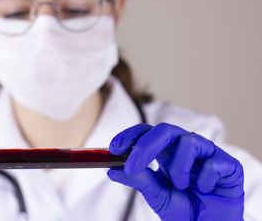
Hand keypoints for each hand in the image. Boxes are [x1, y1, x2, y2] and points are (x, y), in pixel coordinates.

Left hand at [107, 123, 243, 220]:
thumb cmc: (184, 209)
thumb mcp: (156, 195)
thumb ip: (138, 180)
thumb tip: (112, 169)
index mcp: (167, 152)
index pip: (147, 133)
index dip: (130, 135)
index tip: (114, 148)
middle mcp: (185, 148)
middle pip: (165, 130)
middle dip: (146, 145)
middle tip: (133, 165)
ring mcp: (207, 154)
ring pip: (188, 141)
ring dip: (178, 167)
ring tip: (181, 186)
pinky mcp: (228, 165)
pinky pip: (213, 162)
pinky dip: (204, 179)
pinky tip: (204, 189)